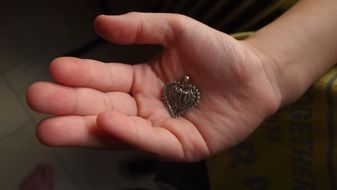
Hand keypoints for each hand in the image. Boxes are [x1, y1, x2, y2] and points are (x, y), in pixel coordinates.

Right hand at [27, 13, 280, 161]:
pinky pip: (151, 140)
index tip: (54, 69)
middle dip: (69, 106)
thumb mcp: (177, 30)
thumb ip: (140, 28)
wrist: (256, 74)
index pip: (105, 80)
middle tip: (37, 101)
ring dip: (85, 128)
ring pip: (119, 130)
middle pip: (103, 107)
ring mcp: (161, 129)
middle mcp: (146, 107)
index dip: (81, 75)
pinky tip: (105, 122)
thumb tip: (99, 24)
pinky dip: (128, 133)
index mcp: (142, 81)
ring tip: (51, 126)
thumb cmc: (219, 53)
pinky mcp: (181, 146)